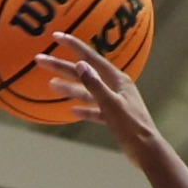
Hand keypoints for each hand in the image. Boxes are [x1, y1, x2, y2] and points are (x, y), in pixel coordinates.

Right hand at [34, 34, 164, 163]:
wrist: (147, 152)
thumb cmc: (132, 127)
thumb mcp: (111, 104)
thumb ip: (95, 85)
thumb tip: (80, 64)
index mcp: (117, 79)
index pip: (91, 58)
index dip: (73, 46)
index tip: (56, 35)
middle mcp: (115, 87)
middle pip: (84, 74)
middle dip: (62, 68)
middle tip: (40, 60)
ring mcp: (115, 103)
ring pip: (88, 93)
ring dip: (70, 89)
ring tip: (51, 85)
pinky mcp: (114, 119)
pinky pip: (96, 111)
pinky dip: (85, 110)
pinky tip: (72, 110)